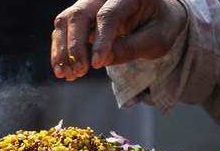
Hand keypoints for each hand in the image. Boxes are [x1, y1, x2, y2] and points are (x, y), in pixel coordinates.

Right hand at [51, 0, 186, 80]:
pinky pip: (63, 30)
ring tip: (67, 75)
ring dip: (63, 50)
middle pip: (80, 14)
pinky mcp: (80, 17)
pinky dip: (60, 52)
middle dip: (76, 46)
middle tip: (80, 72)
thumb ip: (130, 48)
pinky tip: (64, 71)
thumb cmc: (159, 26)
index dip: (100, 40)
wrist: (156, 16)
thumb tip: (100, 60)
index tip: (96, 65)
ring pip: (65, 21)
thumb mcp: (156, 41)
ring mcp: (89, 3)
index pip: (109, 15)